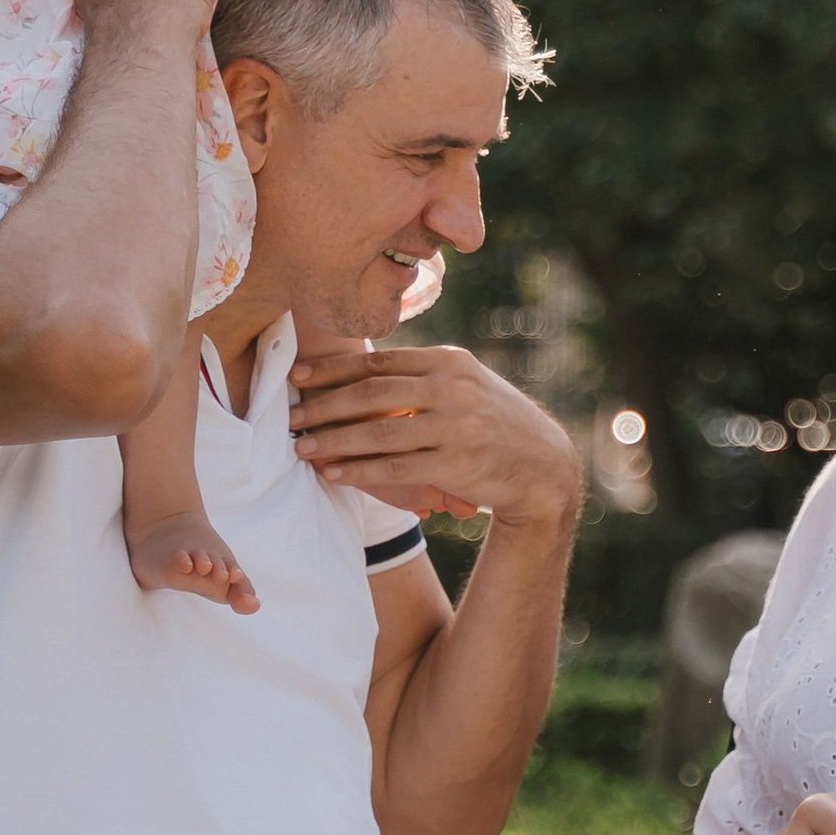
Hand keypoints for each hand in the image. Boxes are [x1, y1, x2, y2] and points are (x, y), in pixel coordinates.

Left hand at [288, 340, 579, 535]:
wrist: (543, 465)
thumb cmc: (493, 423)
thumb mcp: (466, 385)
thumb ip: (423, 375)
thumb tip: (364, 370)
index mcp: (450, 362)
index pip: (381, 362)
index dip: (335, 370)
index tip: (299, 378)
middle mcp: (453, 389)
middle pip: (374, 392)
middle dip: (326, 405)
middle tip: (292, 415)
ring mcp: (457, 427)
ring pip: (380, 431)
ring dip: (335, 440)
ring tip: (302, 447)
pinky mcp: (457, 464)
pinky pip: (395, 468)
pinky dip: (359, 471)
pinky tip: (334, 473)